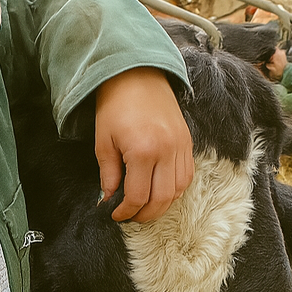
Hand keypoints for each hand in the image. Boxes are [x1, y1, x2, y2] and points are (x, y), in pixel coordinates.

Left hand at [94, 68, 193, 222]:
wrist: (136, 75)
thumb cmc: (115, 105)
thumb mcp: (104, 142)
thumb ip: (108, 174)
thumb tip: (108, 199)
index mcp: (143, 151)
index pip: (138, 196)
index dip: (126, 212)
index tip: (115, 215)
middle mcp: (167, 151)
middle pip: (162, 199)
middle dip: (145, 214)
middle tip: (131, 216)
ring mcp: (181, 146)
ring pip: (179, 191)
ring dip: (162, 205)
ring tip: (145, 206)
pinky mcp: (188, 142)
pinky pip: (187, 175)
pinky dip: (176, 189)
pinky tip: (160, 191)